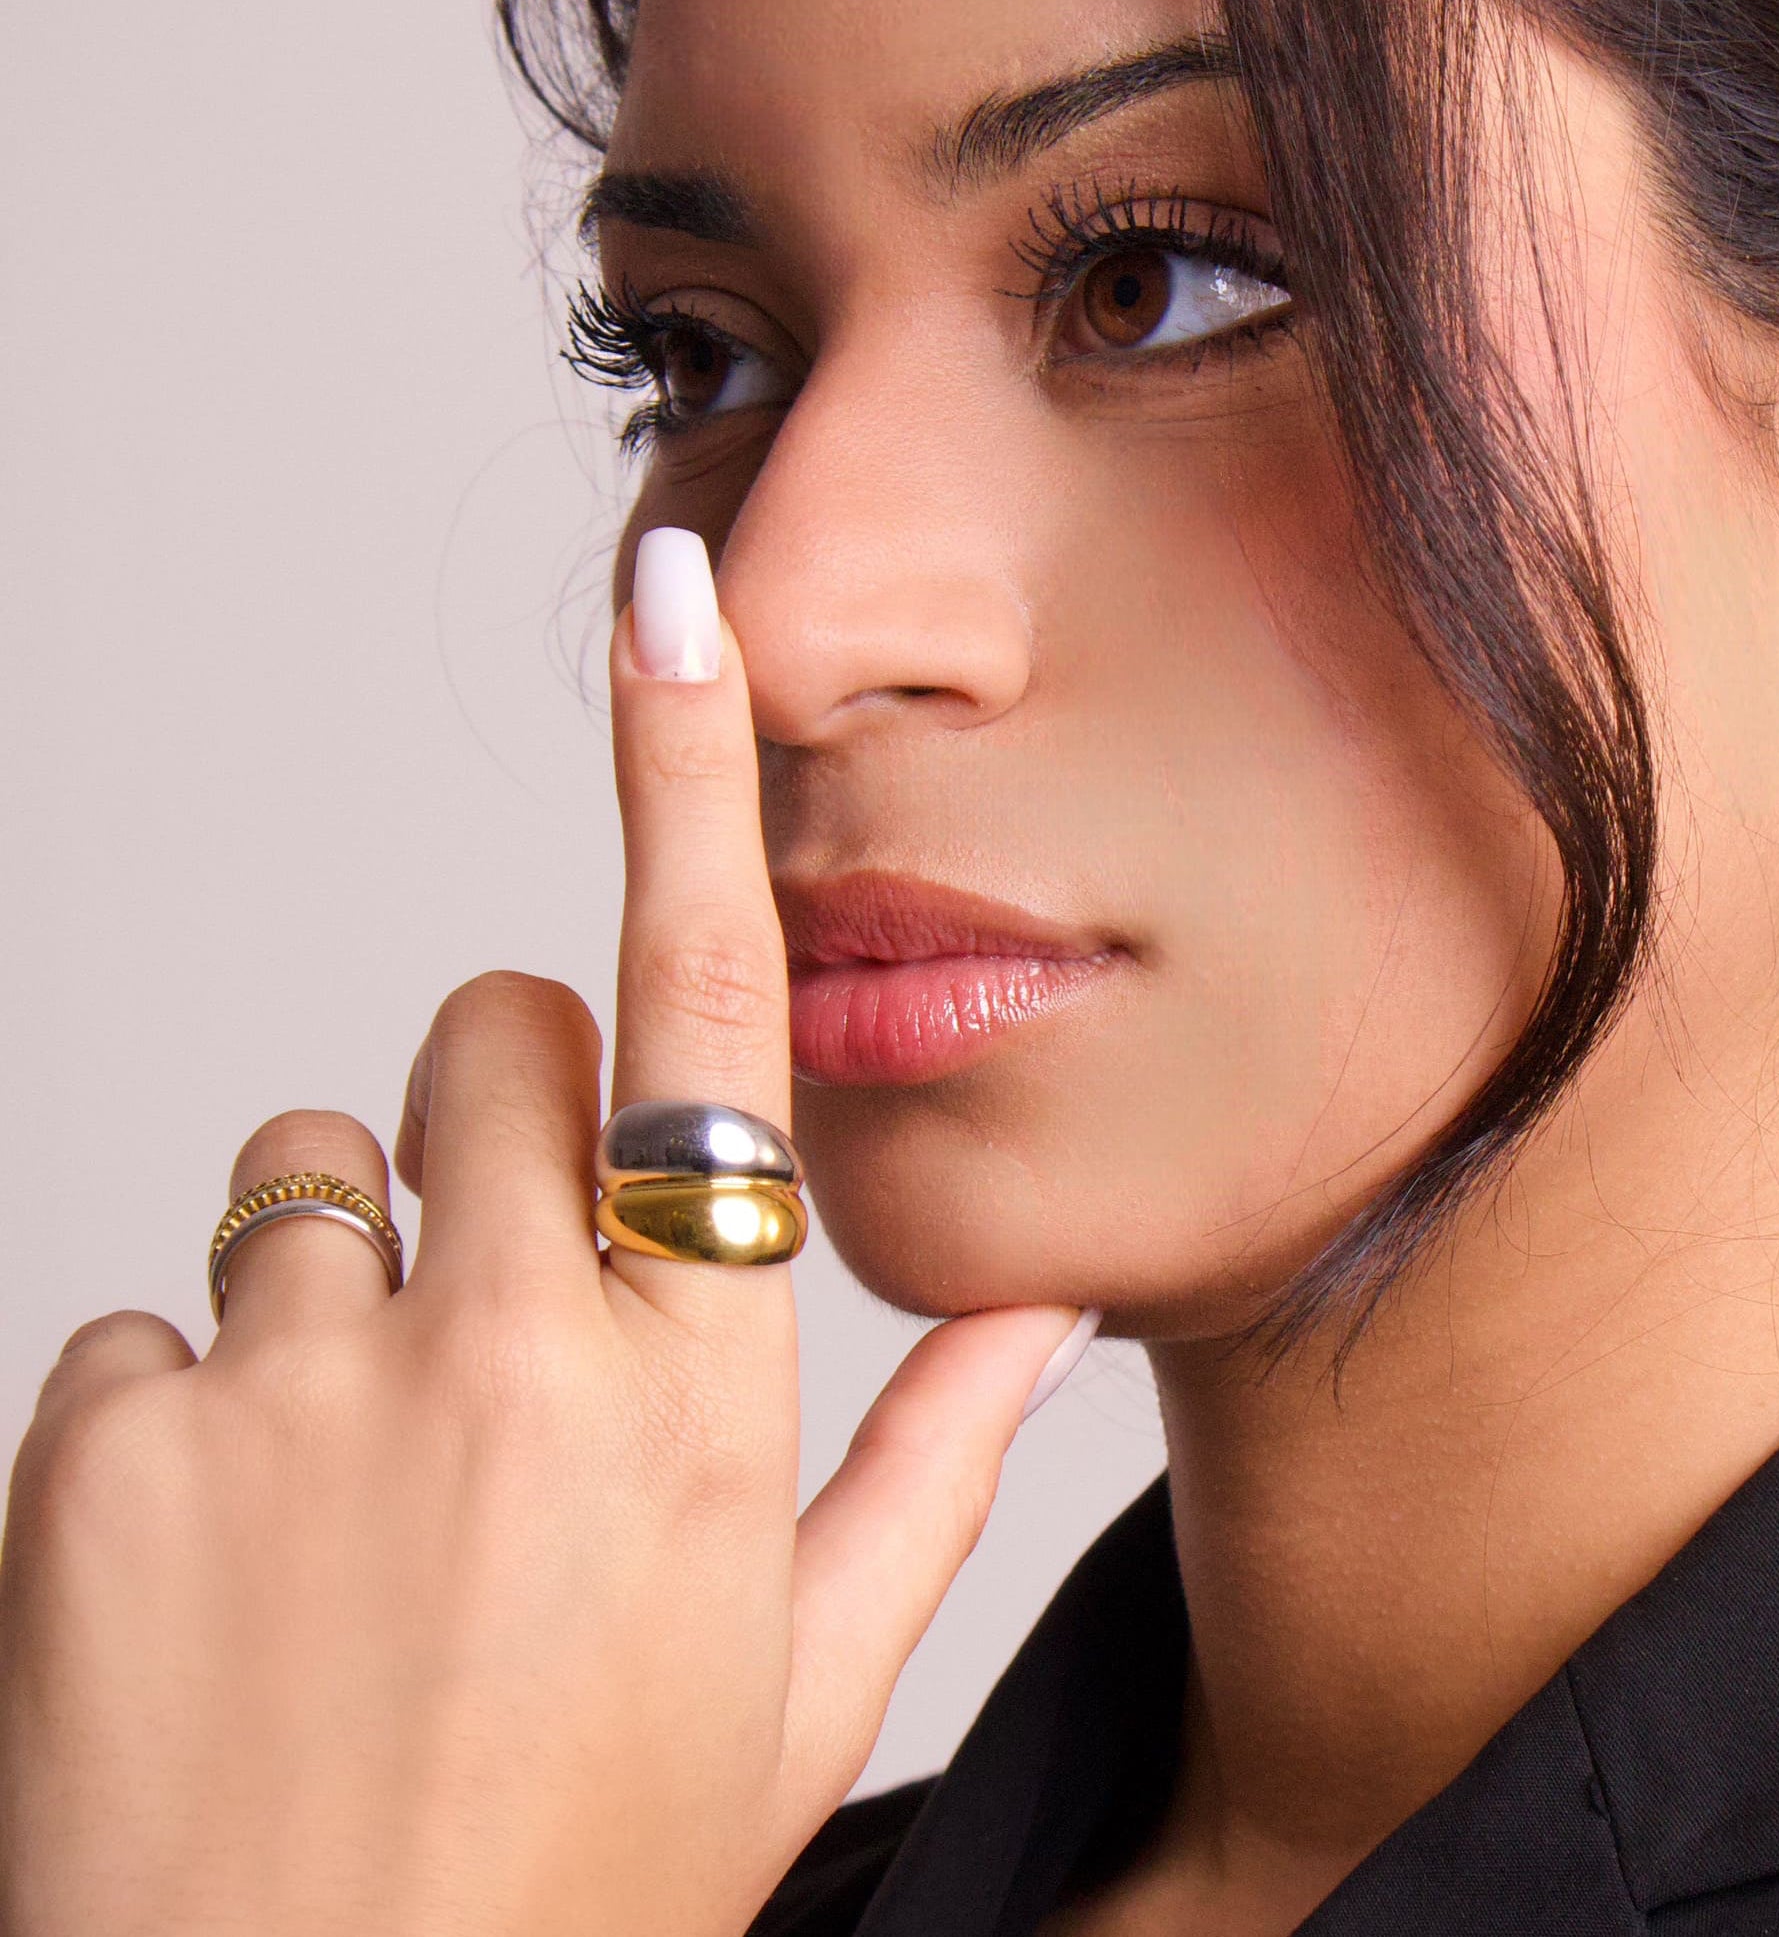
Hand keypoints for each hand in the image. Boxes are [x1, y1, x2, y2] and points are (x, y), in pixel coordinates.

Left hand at [0, 535, 1087, 1934]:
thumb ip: (930, 1472)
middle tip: (491, 1309)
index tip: (665, 610)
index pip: (707, 1011)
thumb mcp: (792, 1694)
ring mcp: (294, 1389)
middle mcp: (507, 1344)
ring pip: (297, 1166)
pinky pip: (135, 1329)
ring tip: (343, 1481)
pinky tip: (218, 1582)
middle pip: (483, 1039)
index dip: (682, 781)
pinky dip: (171, 1424)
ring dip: (329, 1273)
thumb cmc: (559, 1898)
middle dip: (493, 1126)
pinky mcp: (99, 1456)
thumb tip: (1039, 1317)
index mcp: (699, 1387)